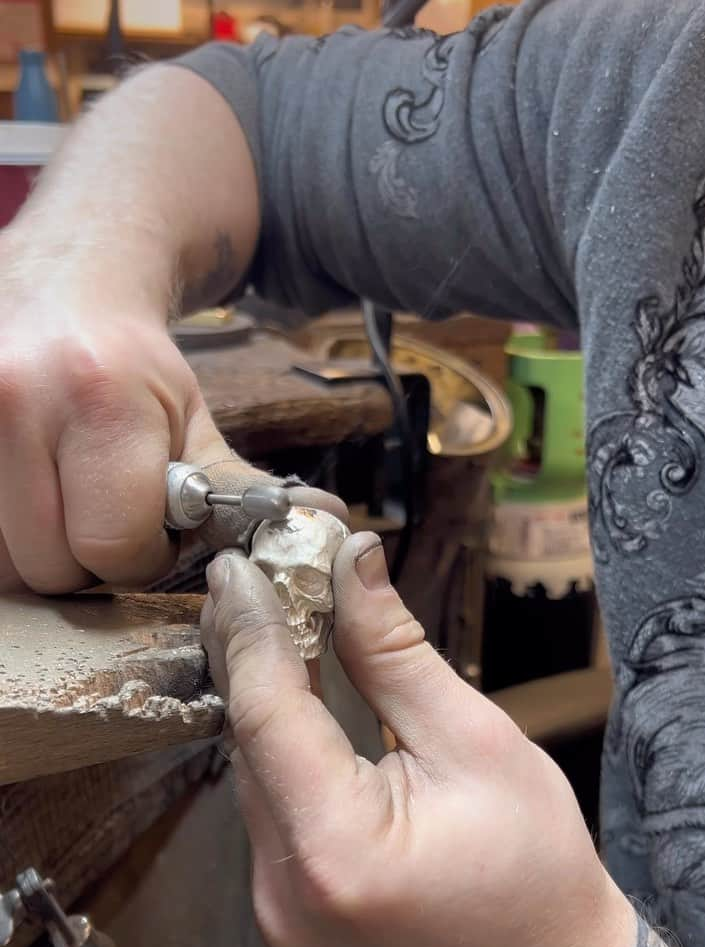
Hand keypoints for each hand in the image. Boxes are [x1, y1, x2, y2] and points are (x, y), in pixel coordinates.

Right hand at [0, 277, 229, 591]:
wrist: (63, 277)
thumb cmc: (130, 360)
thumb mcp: (192, 419)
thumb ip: (241, 490)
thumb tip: (326, 532)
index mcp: (102, 401)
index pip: (112, 545)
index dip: (138, 556)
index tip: (148, 534)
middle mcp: (17, 403)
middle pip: (48, 565)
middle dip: (87, 561)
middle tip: (104, 521)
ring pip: (1, 563)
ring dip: (38, 554)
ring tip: (65, 507)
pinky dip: (7, 535)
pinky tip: (34, 499)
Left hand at [202, 534, 632, 946]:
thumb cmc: (534, 860)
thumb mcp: (476, 740)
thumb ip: (395, 653)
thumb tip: (351, 560)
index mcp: (337, 851)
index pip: (267, 716)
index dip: (253, 631)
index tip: (244, 563)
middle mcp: (285, 888)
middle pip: (249, 741)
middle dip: (253, 648)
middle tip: (257, 570)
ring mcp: (276, 905)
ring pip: (250, 768)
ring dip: (262, 691)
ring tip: (277, 612)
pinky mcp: (282, 904)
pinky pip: (266, 800)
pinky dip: (278, 739)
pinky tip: (290, 685)